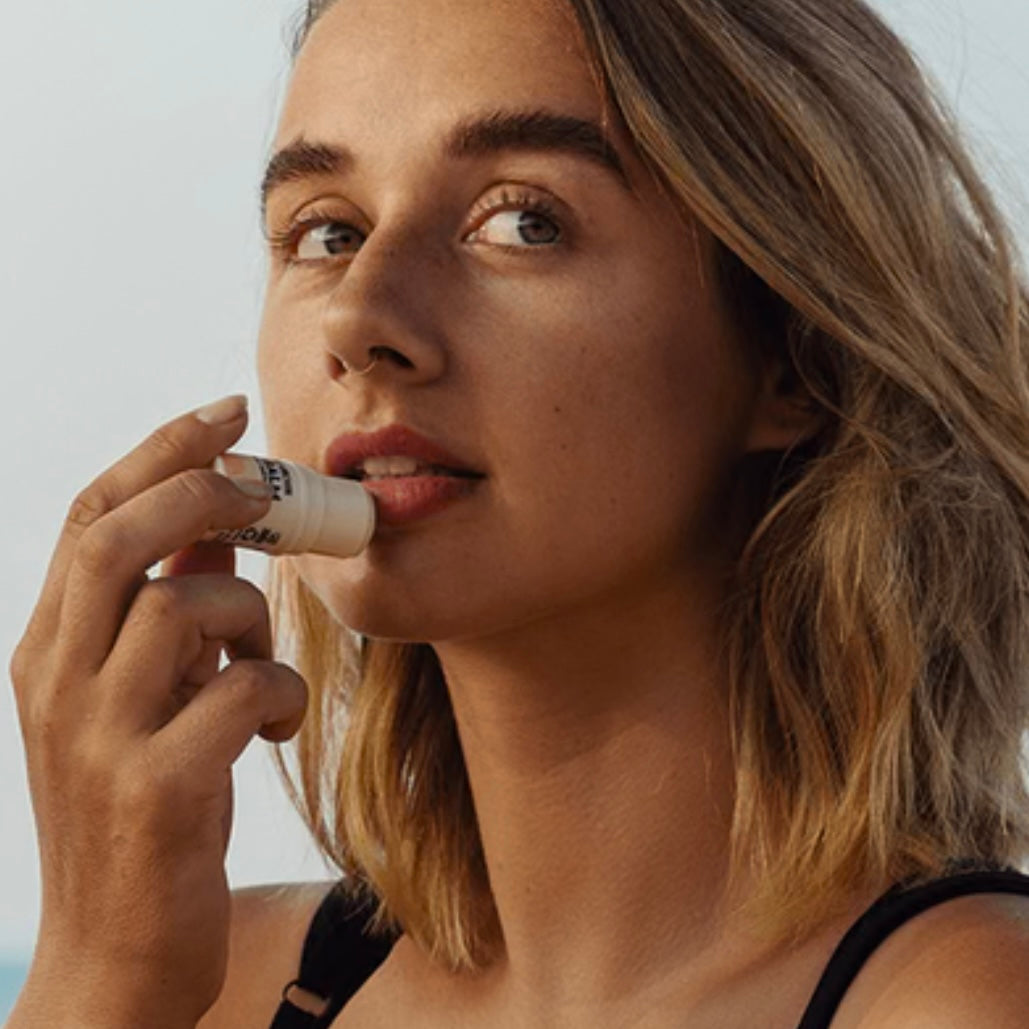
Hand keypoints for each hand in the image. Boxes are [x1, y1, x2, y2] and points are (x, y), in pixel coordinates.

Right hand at [7, 395, 307, 1027]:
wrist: (115, 955)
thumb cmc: (143, 809)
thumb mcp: (138, 700)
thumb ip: (163, 616)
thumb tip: (216, 533)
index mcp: (49, 648)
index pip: (92, 515)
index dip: (161, 451)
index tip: (227, 411)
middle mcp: (56, 680)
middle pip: (118, 538)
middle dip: (202, 490)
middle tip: (264, 489)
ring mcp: (97, 736)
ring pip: (188, 609)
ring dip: (253, 619)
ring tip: (263, 665)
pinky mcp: (154, 792)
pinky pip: (240, 694)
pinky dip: (280, 694)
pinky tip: (277, 731)